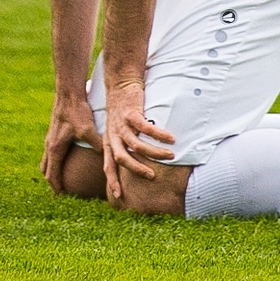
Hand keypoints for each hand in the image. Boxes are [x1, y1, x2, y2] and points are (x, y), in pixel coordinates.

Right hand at [42, 89, 97, 194]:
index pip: (52, 175)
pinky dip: (55, 161)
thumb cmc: (77, 111)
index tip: (63, 199)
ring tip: (64, 180)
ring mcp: (50, 139)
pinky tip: (67, 160)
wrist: (68, 93)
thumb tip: (105, 157)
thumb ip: (95, 144)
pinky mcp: (54, 133)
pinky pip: (51, 153)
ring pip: (47, 161)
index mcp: (55, 149)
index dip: (57, 189)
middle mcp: (49, 145)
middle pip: (46, 170)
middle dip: (53, 183)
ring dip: (53, 172)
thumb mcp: (88, 129)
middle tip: (63, 193)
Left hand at [100, 79, 172, 202]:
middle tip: (152, 176)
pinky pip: (146, 127)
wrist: (120, 85)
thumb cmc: (122, 112)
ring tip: (170, 156)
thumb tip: (136, 164)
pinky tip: (172, 138)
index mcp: (109, 142)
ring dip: (153, 152)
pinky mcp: (131, 113)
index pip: (107, 165)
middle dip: (136, 169)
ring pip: (136, 144)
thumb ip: (123, 146)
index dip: (112, 180)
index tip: (118, 195)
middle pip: (121, 158)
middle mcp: (113, 135)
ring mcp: (121, 124)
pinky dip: (159, 134)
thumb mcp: (116, 131)